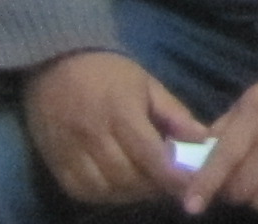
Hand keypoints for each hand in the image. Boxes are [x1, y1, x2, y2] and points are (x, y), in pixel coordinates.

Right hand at [19, 49, 205, 208]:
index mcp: (121, 111)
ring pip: (104, 188)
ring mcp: (70, 150)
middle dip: (154, 186)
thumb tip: (203, 139)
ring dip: (130, 193)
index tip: (191, 184)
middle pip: (128, 176)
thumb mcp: (147, 83)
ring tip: (146, 186)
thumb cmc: (108, 71)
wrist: (55, 62)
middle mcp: (93, 134)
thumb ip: (174, 113)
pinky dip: (103, 195)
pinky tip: (118, 188)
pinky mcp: (54, 161)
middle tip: (170, 184)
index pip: (149, 154)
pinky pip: (80, 190)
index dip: (172, 175)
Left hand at [185, 70, 257, 217]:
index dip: (206, 184)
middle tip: (235, 183)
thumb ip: (222, 130)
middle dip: (233, 191)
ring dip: (256, 199)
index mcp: (256, 120)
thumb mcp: (248, 102)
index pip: (226, 157)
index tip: (192, 206)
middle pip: (244, 187)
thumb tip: (196, 158)